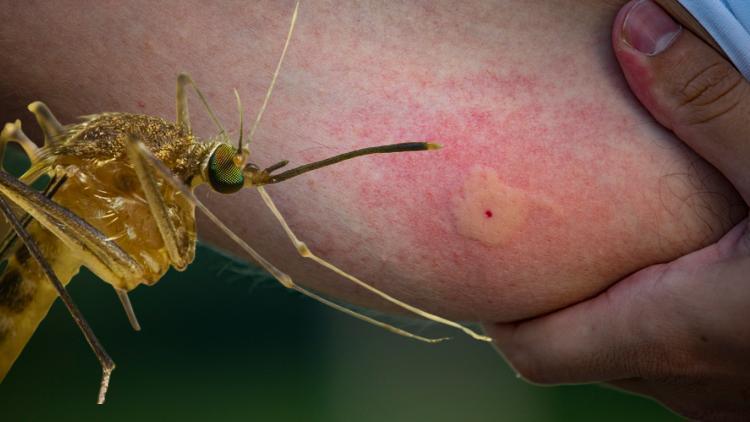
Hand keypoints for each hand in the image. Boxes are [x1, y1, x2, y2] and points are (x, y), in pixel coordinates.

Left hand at [485, 1, 749, 419]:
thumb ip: (715, 104)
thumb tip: (636, 33)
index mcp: (677, 332)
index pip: (536, 350)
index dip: (499, 311)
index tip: (486, 262)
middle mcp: (691, 382)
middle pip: (579, 349)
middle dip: (557, 296)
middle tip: (548, 231)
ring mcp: (730, 397)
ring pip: (637, 356)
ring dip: (617, 303)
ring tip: (617, 240)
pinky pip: (689, 361)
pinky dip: (671, 314)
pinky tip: (698, 264)